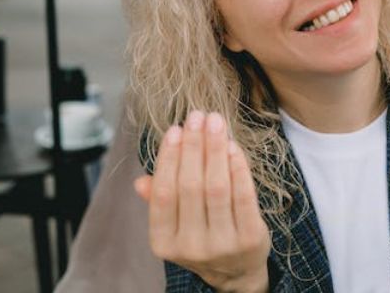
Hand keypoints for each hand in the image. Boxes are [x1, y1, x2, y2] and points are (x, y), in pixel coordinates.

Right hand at [134, 111, 270, 292]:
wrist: (237, 272)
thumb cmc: (202, 236)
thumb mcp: (175, 226)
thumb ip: (160, 202)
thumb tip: (140, 181)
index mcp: (164, 242)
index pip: (163, 194)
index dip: (168, 158)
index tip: (175, 128)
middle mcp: (191, 246)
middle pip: (190, 186)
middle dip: (194, 146)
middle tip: (197, 116)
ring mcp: (222, 245)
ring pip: (216, 188)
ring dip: (215, 150)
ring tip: (216, 123)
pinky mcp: (250, 239)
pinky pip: (243, 195)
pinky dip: (238, 167)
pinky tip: (233, 146)